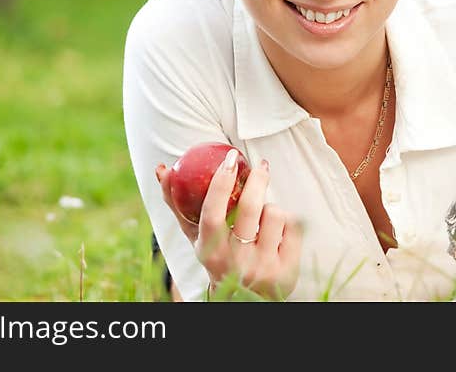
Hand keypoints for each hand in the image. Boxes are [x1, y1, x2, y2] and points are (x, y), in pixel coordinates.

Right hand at [156, 154, 302, 299]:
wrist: (245, 297)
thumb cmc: (218, 254)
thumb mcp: (197, 236)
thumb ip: (177, 204)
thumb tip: (162, 168)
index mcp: (210, 251)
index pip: (212, 213)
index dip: (220, 182)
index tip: (230, 157)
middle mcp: (236, 262)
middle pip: (249, 208)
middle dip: (257, 179)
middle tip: (261, 165)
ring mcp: (263, 267)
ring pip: (274, 213)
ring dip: (270, 206)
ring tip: (264, 216)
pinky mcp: (288, 270)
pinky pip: (293, 225)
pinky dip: (286, 221)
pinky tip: (278, 231)